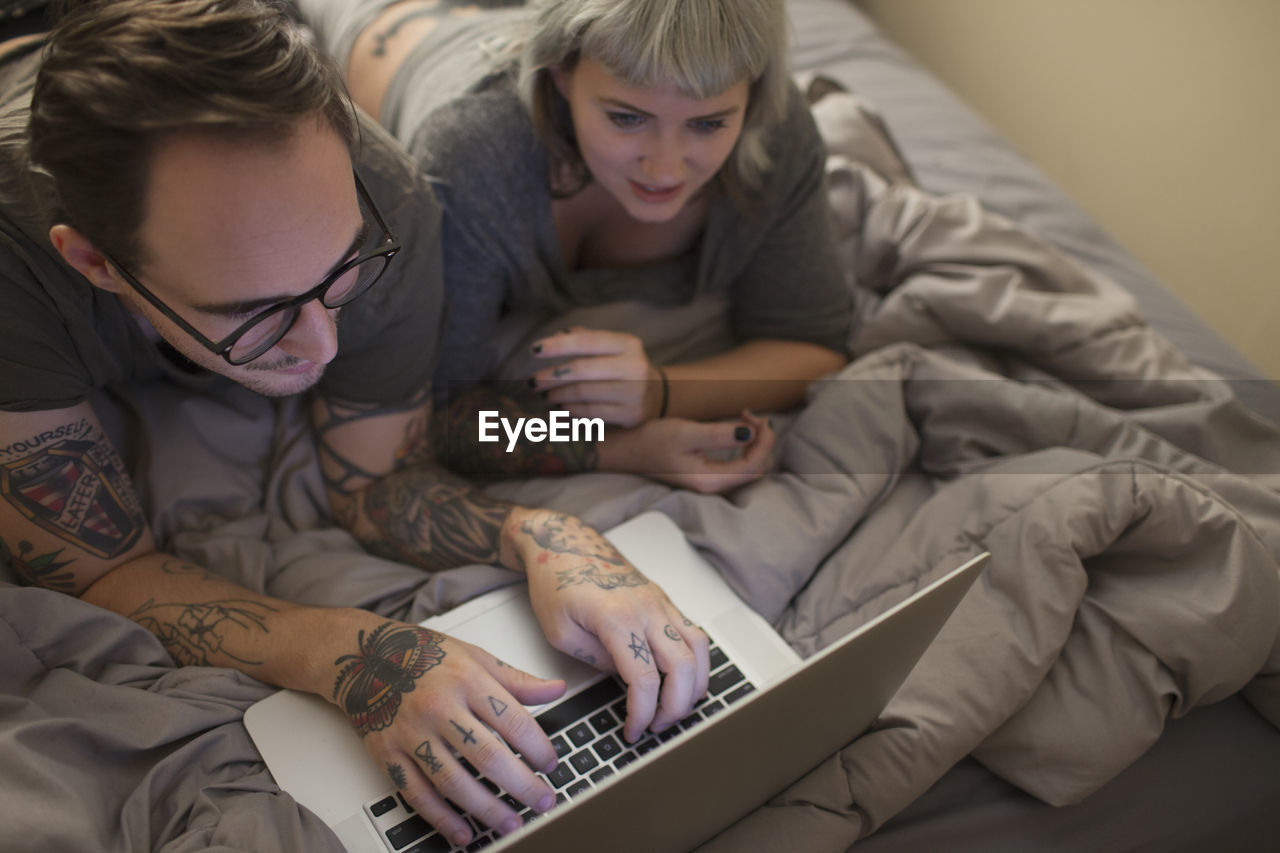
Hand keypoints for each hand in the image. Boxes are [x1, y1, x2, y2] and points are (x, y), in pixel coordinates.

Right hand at [332, 618, 565, 846]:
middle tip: (543, 801)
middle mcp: (439, 707)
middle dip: (521, 785)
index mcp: (466, 680)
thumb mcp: (474, 656)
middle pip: (487, 756)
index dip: (538, 748)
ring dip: (486, 808)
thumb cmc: (423, 654)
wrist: (364, 657)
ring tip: (511, 822)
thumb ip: (515, 679)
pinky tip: (464, 831)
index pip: (512, 721)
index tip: (551, 765)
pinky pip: (417, 794)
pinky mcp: (389, 754)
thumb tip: (556, 689)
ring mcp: (412, 733)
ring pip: (454, 781)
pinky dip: (442, 818)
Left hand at [506, 509, 710, 742]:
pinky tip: (683, 680)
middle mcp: (647, 608)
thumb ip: (598, 659)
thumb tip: (627, 678)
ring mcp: (659, 601)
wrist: (563, 542)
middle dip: (675, 707)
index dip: (643, 713)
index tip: (633, 730)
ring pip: (699, 649)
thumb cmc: (555, 581)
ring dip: (694, 686)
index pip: (646, 679)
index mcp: (617, 617)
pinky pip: (693, 633)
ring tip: (675, 708)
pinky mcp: (663, 600)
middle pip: (683, 667)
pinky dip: (696, 662)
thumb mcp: (560, 633)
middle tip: (656, 726)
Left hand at [529, 328, 661, 427]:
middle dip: (552, 375)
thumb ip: (585, 339)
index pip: (586, 341)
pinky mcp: (631, 415)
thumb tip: (554, 337)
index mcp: (628, 344)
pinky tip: (561, 407)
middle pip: (582, 369)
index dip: (558, 345)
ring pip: (584, 393)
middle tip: (533, 381)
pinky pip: (591, 412)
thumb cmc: (622, 367)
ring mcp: (634, 393)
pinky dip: (571, 410)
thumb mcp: (611, 348)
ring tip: (546, 395)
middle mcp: (635, 367)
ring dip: (558, 394)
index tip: (533, 350)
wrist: (655, 395)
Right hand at [600, 410, 774, 493]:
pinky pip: (738, 465)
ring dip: (754, 442)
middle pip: (756, 468)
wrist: (626, 450)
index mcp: (709, 480)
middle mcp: (712, 487)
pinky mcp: (706, 475)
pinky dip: (744, 446)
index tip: (754, 415)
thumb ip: (719, 435)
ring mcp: (710, 483)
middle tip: (749, 414)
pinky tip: (737, 430)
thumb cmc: (651, 440)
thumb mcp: (685, 432)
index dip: (764, 439)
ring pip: (749, 467)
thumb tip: (750, 433)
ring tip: (745, 418)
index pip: (754, 465)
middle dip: (761, 440)